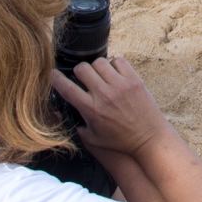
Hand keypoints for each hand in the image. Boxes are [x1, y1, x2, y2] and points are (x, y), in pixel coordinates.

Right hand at [49, 57, 170, 157]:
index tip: (52, 74)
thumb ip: (75, 126)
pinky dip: (114, 64)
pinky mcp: (134, 80)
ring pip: (99, 62)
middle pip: (82, 69)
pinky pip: (118, 60)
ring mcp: (120, 86)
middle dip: (79, 72)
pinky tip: (115, 74)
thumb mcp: (93, 139)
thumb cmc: (120, 140)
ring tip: (100, 76)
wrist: (148, 138)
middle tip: (83, 78)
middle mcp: (104, 95)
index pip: (67, 88)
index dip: (56, 78)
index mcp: (92, 110)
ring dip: (96, 67)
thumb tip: (60, 114)